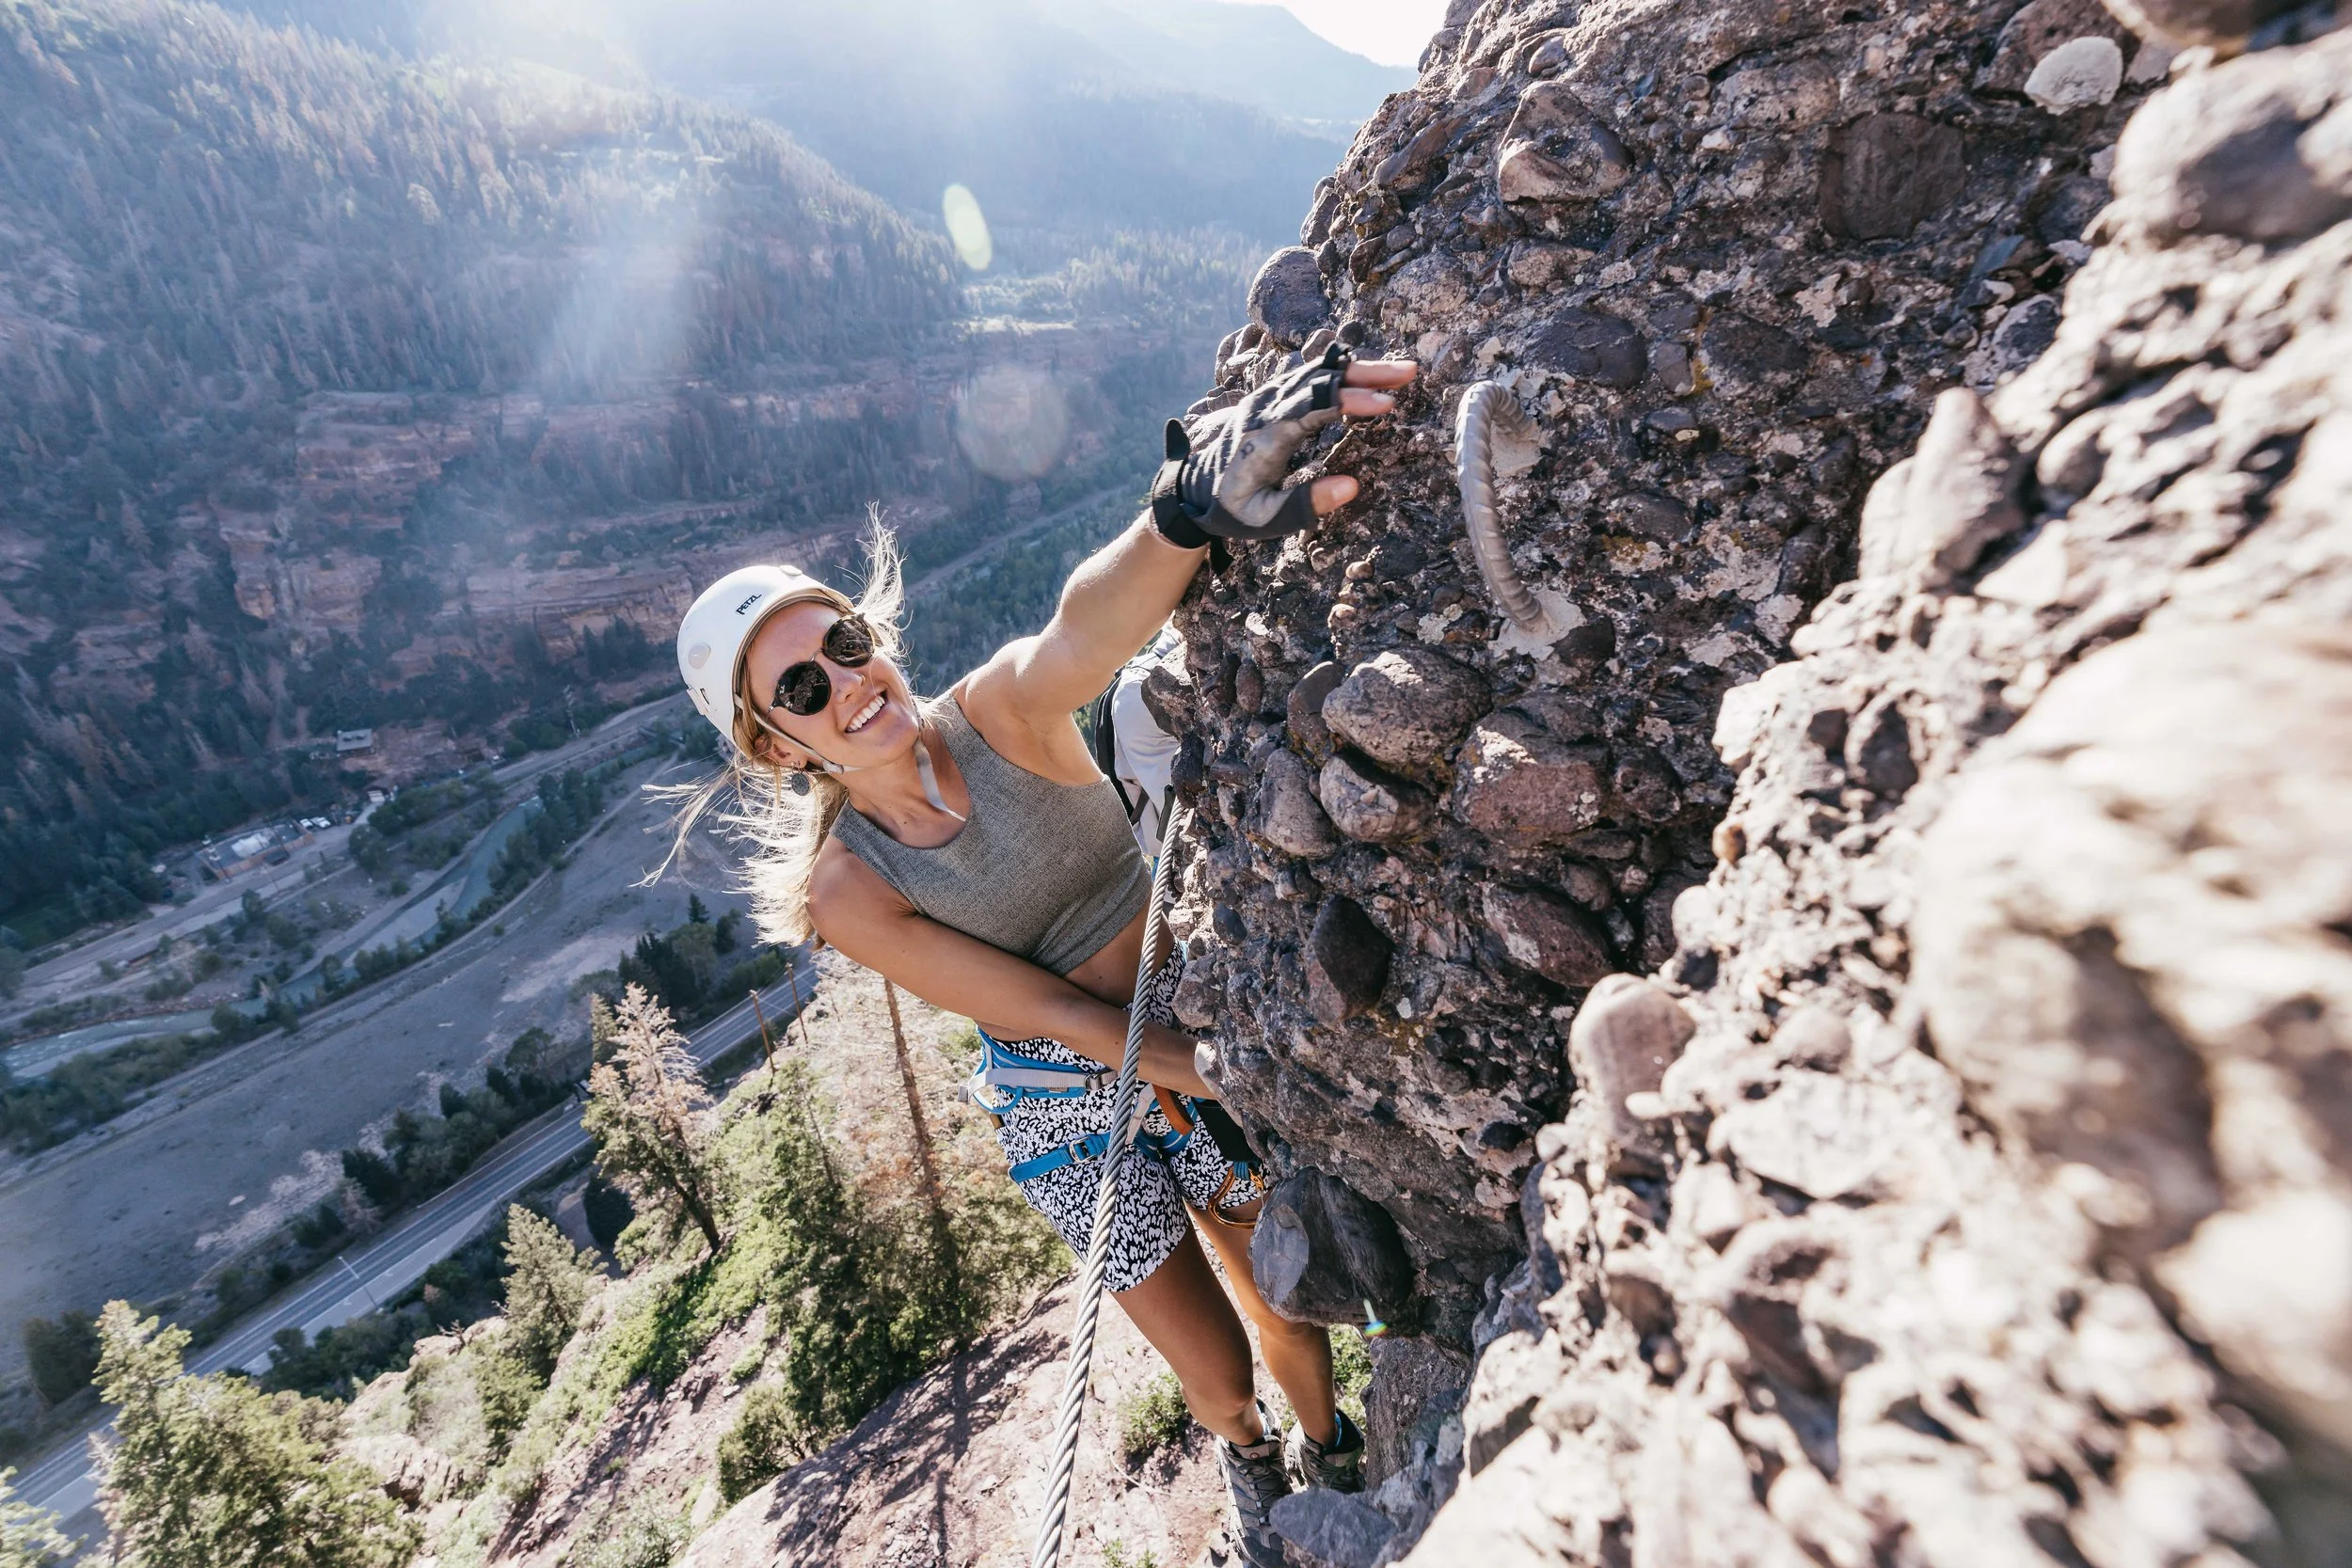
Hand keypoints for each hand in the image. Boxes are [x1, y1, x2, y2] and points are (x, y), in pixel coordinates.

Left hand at [1151, 351, 1417, 545]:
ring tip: (1399, 371)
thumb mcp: (1264, 519)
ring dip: (1357, 369)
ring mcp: (1266, 398)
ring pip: (1314, 372)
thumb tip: (1352, 486)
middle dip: (1365, 373)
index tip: (1386, 403)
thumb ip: (1304, 505)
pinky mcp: (1271, 398)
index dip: (1349, 401)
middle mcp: (1264, 408)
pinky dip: (1339, 372)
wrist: (1193, 491)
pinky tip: (1367, 373)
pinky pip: (1308, 377)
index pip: (1311, 407)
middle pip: (1318, 379)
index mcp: (1263, 437)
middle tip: (1408, 371)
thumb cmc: (1231, 509)